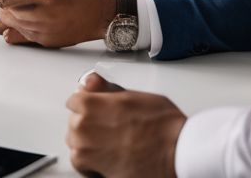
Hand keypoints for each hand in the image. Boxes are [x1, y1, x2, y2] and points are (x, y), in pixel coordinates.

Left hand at [0, 0, 113, 47]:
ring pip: (14, 25)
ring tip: (2, 3)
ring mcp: (45, 32)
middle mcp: (45, 18)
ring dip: (4, 13)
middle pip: (10, 11)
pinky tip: (6, 26)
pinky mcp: (46, 40)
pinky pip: (23, 37)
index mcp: (49, 0)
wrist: (101, 17)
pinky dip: (12, 30)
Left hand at [66, 72, 184, 176]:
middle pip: (74, 122)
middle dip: (89, 123)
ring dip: (87, 142)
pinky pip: (79, 162)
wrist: (175, 151)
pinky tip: (104, 156)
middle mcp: (84, 126)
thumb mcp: (134, 95)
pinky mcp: (93, 168)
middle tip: (109, 127)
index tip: (96, 109)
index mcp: (91, 104)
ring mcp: (86, 148)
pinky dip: (89, 161)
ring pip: (75, 142)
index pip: (74, 100)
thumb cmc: (163, 124)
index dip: (88, 104)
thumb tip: (93, 83)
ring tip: (109, 142)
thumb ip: (108, 90)